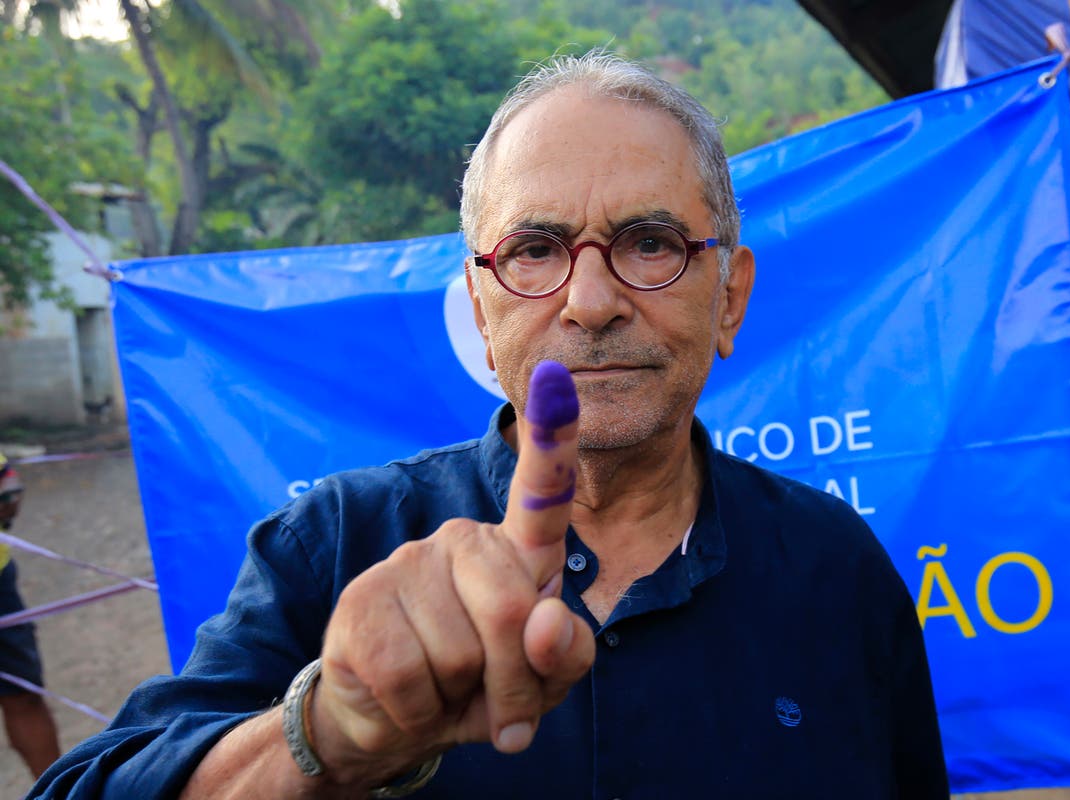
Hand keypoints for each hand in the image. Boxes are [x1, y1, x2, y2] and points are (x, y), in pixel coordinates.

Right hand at [311, 361, 594, 785]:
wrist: (393, 723)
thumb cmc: (481, 687)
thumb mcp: (541, 685)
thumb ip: (566, 655)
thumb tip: (544, 621)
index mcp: (518, 551)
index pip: (542, 489)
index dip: (552, 436)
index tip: (555, 375)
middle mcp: (463, 540)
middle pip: (513, 613)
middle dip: (515, 683)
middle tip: (500, 709)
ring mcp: (408, 563)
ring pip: (460, 653)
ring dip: (461, 699)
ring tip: (444, 689)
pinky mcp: (361, 601)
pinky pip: (410, 677)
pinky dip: (419, 713)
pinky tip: (408, 699)